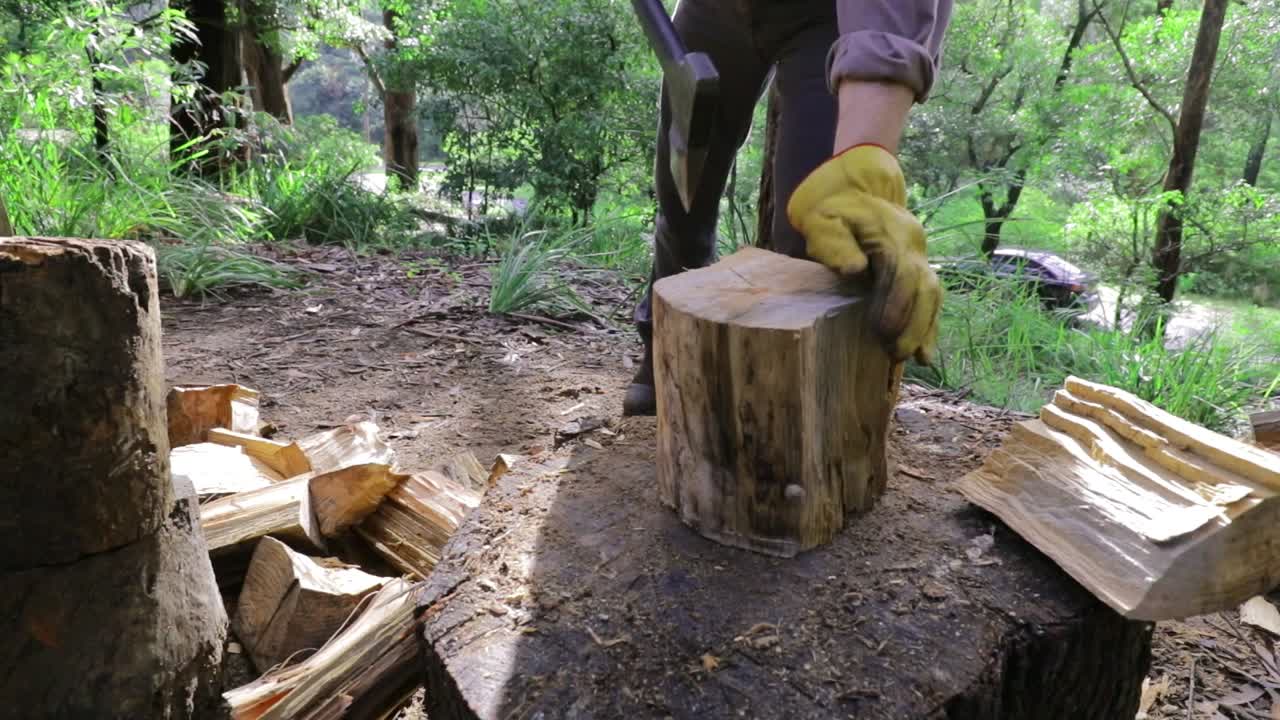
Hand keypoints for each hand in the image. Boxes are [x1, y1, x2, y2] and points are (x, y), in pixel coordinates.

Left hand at [785, 144, 940, 364]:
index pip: (900, 271)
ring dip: (925, 328)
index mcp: (891, 234)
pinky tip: (925, 353)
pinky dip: (930, 325)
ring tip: (915, 359)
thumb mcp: (823, 222)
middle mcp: (913, 246)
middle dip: (913, 323)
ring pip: (933, 294)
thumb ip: (835, 244)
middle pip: (924, 287)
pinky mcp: (919, 268)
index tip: (883, 330)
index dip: (895, 302)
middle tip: (896, 354)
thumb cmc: (832, 212)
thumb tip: (855, 269)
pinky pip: (932, 298)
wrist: (854, 190)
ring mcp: (920, 256)